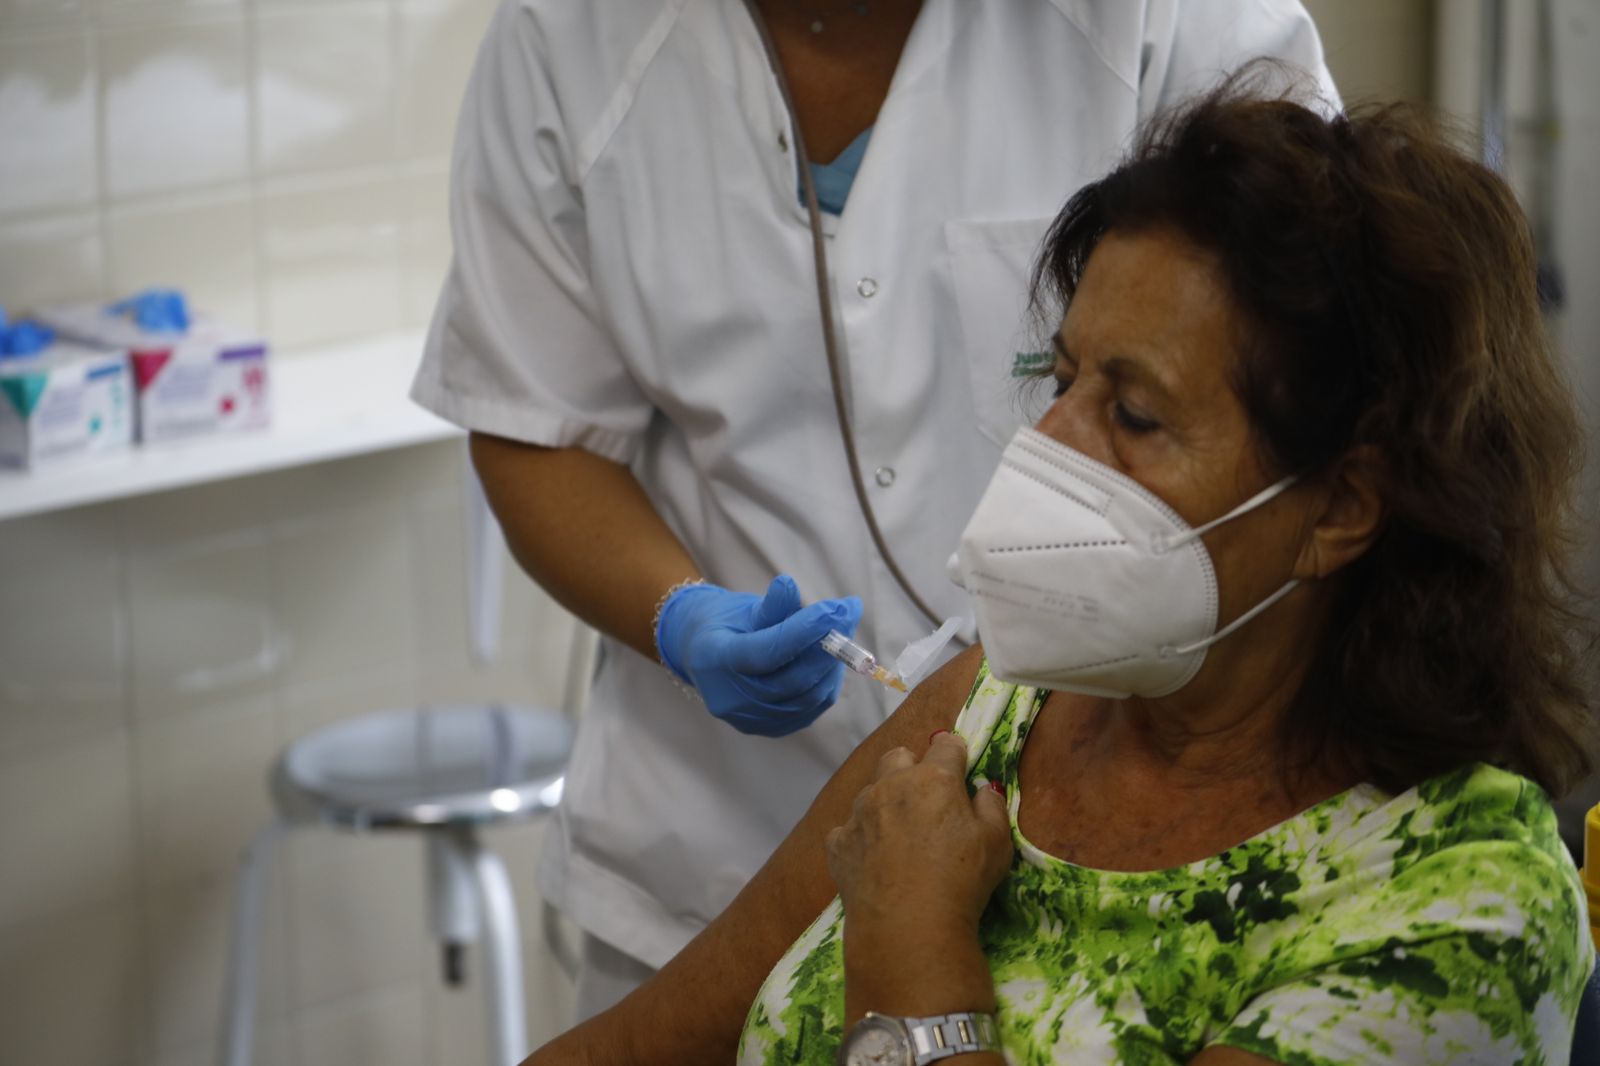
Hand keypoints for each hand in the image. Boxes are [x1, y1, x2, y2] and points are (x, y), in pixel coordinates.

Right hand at [656, 575, 862, 736]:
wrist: (704, 655)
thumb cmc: (725, 624)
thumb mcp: (742, 608)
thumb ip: (770, 605)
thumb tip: (791, 586)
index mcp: (715, 661)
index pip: (766, 651)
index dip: (804, 631)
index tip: (836, 608)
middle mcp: (730, 698)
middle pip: (792, 678)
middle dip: (829, 645)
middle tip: (849, 613)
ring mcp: (750, 720)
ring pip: (808, 696)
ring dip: (833, 663)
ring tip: (843, 631)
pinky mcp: (770, 728)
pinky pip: (810, 708)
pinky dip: (827, 682)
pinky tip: (832, 658)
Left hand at [826, 732, 1012, 937]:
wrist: (908, 927)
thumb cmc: (962, 881)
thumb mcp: (997, 843)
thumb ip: (992, 806)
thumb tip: (983, 788)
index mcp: (933, 778)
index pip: (946, 746)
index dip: (955, 754)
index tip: (960, 767)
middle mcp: (891, 785)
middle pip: (898, 756)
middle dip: (912, 767)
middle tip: (928, 799)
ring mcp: (859, 813)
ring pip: (870, 791)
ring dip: (885, 802)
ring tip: (900, 835)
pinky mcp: (838, 843)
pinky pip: (848, 829)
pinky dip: (861, 837)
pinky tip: (874, 860)